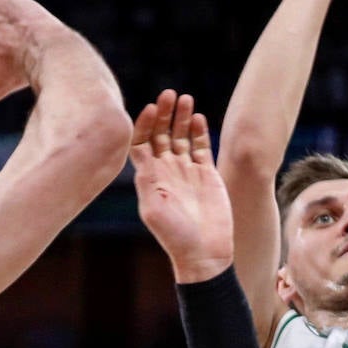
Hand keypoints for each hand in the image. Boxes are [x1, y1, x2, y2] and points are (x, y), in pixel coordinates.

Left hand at [131, 90, 233, 283]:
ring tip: (186, 99)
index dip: (144, 123)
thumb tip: (140, 155)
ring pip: (182, 137)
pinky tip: (199, 118)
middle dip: (164, 113)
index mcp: (149, 177)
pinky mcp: (207, 175)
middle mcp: (166, 171)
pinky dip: (200, 132)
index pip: (141, 141)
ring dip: (182, 117)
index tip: (151, 109)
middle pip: (161, 134)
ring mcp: (187, 172)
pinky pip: (202, 147)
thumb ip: (147, 181)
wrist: (204, 253)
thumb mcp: (153, 210)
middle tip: (169, 94)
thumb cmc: (175, 236)